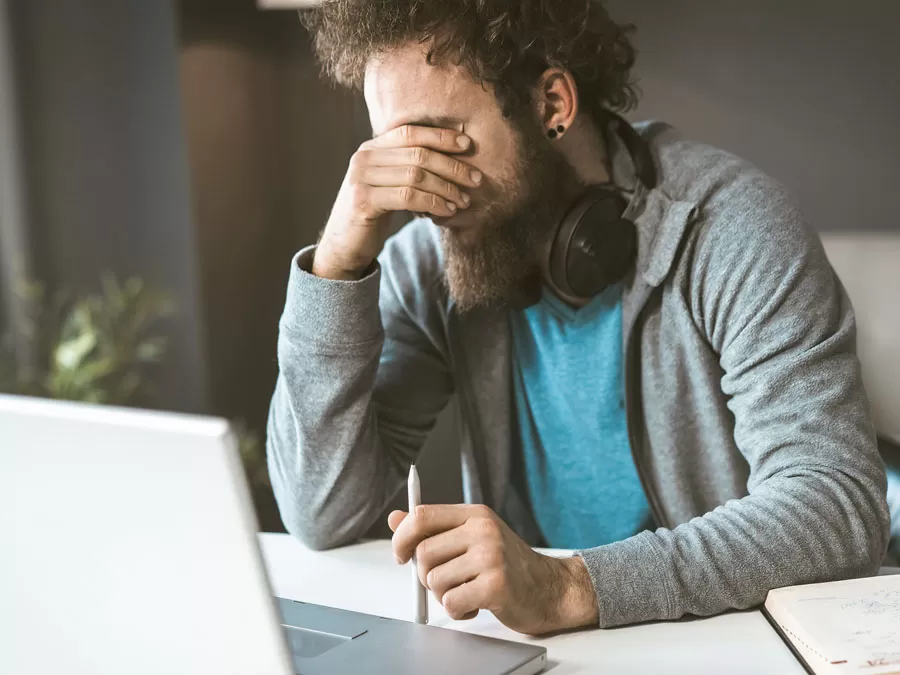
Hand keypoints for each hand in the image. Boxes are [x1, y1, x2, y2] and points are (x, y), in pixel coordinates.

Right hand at [313, 124, 482, 279]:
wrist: (344, 244)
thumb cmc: (374, 213)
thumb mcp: (389, 184)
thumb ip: (408, 167)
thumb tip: (453, 158)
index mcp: (371, 148)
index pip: (410, 132)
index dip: (441, 136)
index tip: (468, 145)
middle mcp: (364, 158)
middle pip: (418, 154)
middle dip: (452, 167)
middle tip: (475, 179)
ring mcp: (361, 179)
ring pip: (416, 176)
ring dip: (446, 188)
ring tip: (463, 201)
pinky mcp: (364, 201)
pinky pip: (408, 197)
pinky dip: (433, 203)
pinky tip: (446, 211)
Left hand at [389, 504, 597, 635]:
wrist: (550, 588)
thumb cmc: (507, 564)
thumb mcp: (472, 537)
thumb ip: (434, 528)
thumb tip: (395, 518)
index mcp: (475, 515)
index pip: (422, 516)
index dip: (402, 538)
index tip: (401, 556)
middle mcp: (483, 531)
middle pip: (423, 553)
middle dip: (426, 575)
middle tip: (447, 582)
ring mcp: (491, 557)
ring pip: (434, 580)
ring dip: (443, 596)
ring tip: (466, 593)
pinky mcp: (496, 586)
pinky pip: (451, 602)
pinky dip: (457, 611)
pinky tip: (475, 606)